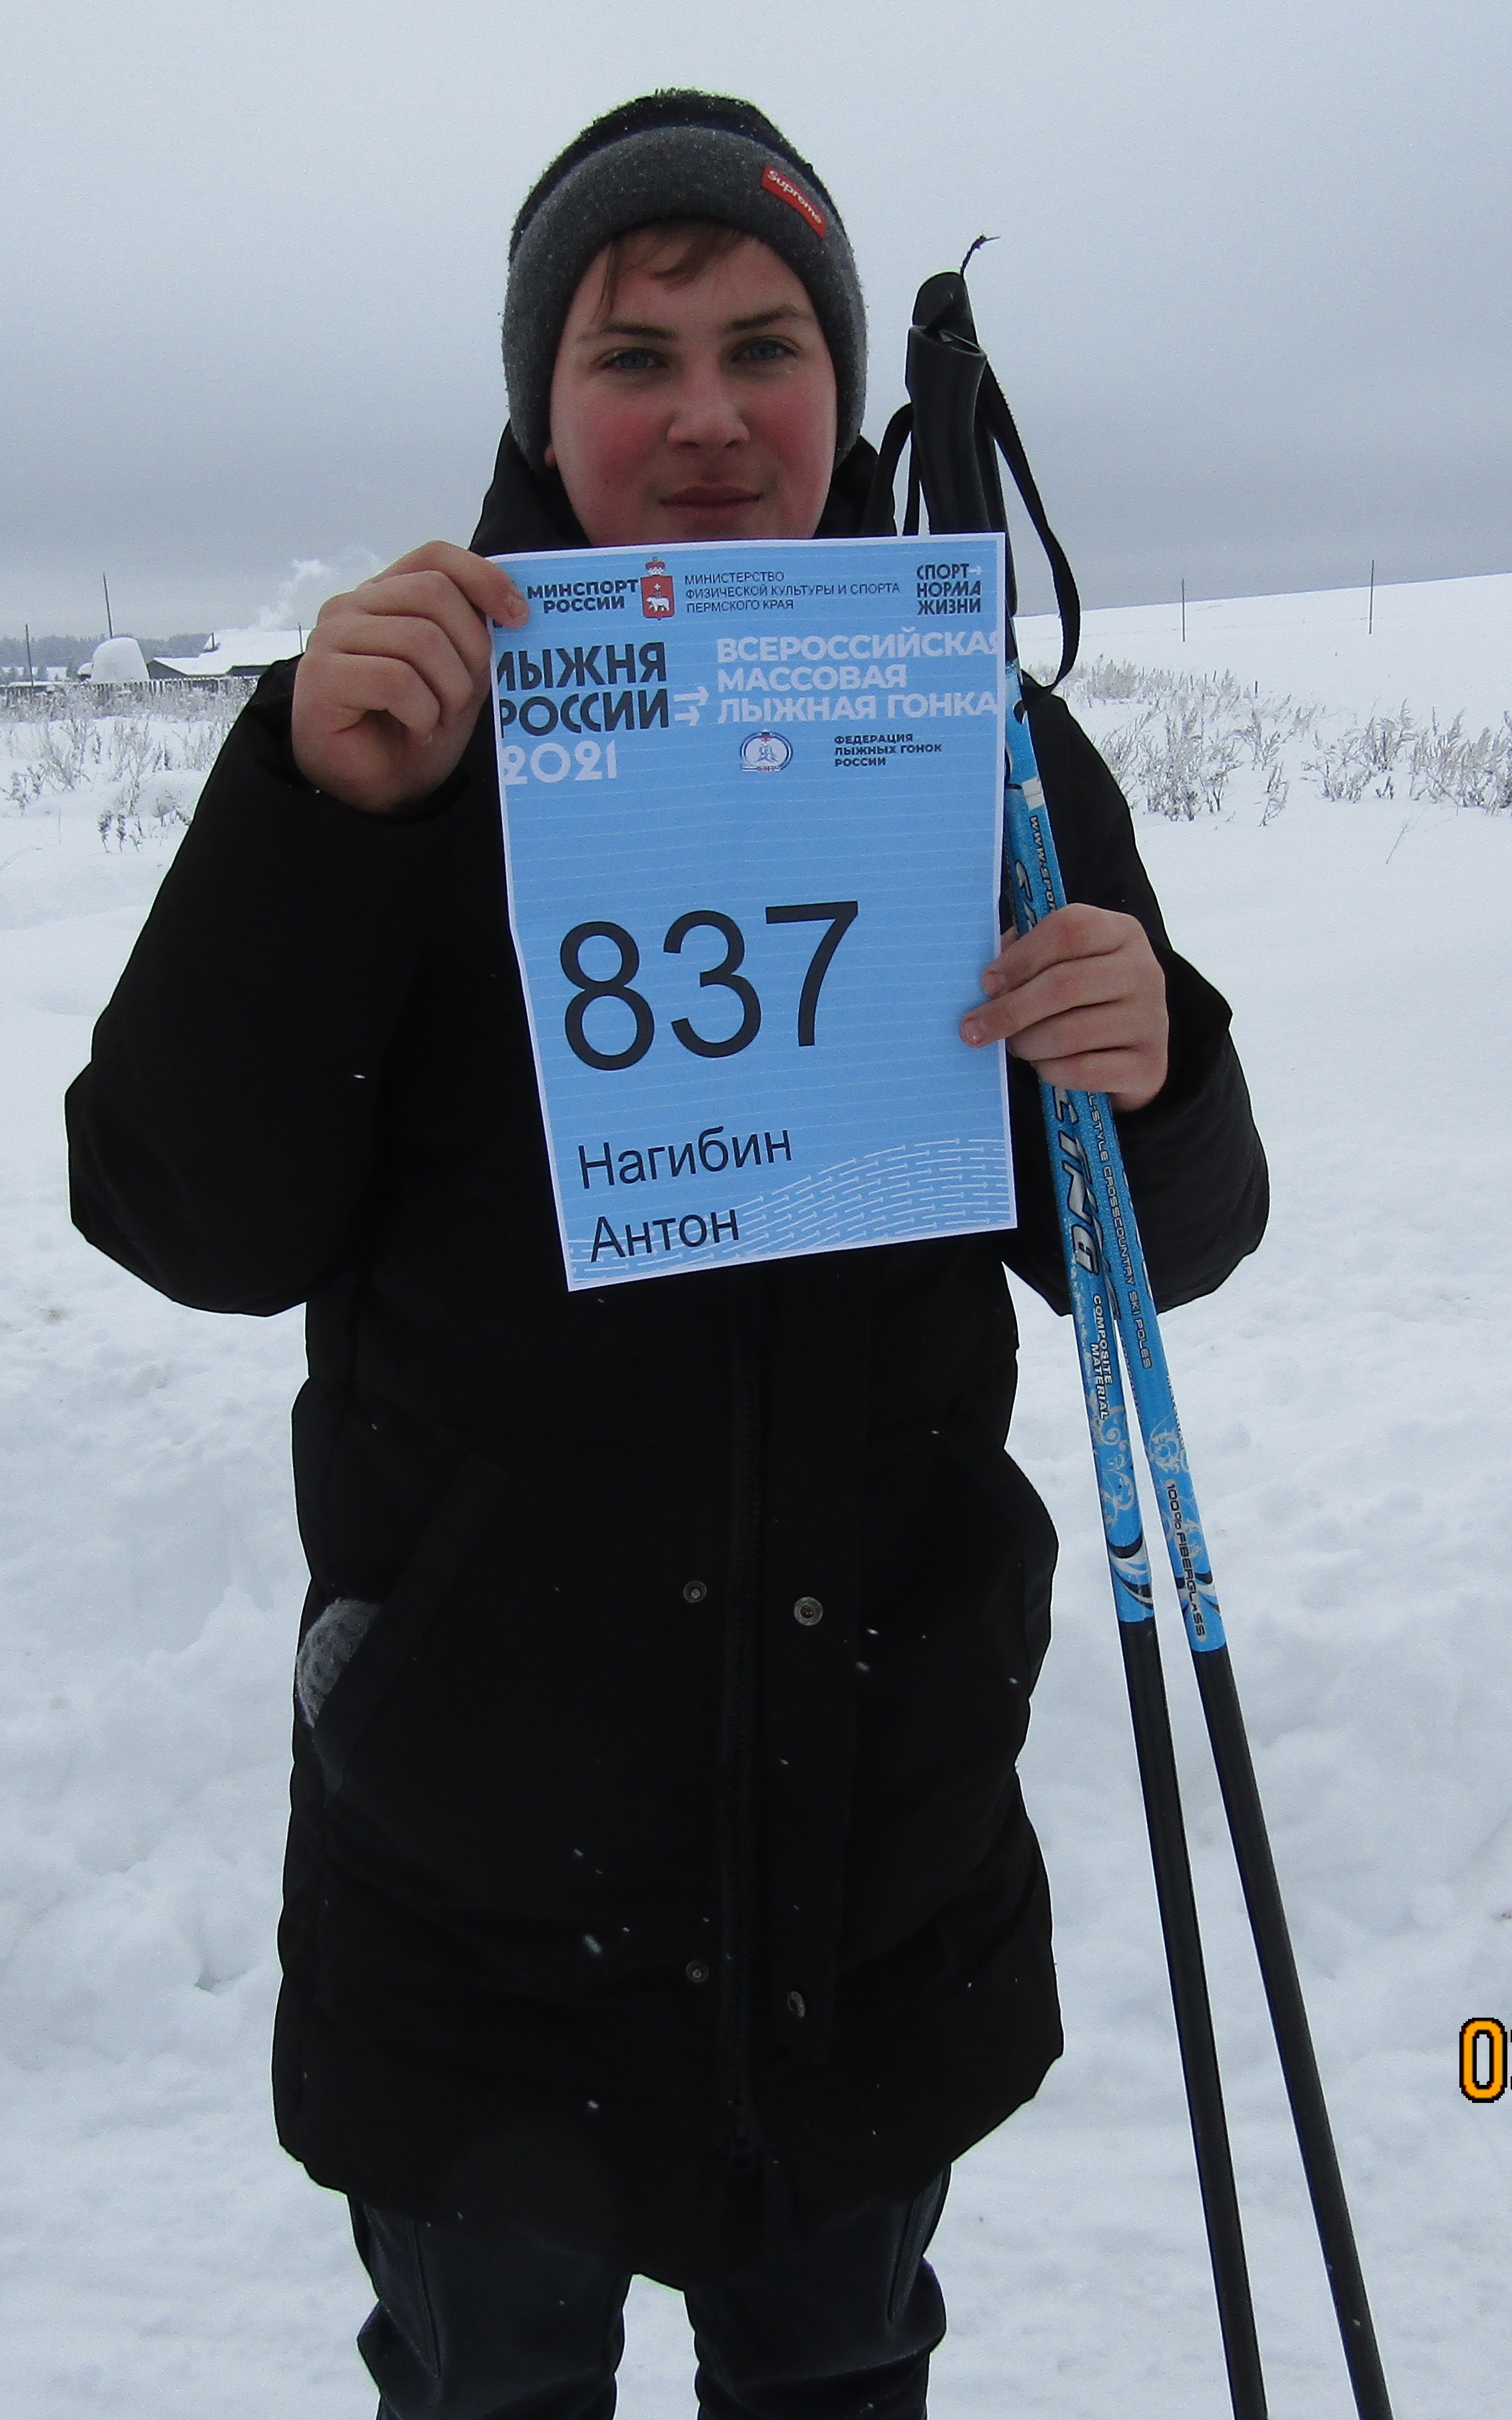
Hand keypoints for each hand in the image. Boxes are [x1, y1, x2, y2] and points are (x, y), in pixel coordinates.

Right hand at [291, 542, 528, 812]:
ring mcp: (331, 638)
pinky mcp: (322, 676)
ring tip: (439, 721)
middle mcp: (352, 606)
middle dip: (469, 650)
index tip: (519, 617)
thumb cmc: (415, 730)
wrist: (379, 792)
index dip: (483, 578)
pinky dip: (422, 714)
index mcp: (384, 595)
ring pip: (419, 638)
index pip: (435, 556)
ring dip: (447, 692)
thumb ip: (474, 634)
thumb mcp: (459, 674)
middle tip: (465, 699)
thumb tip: (513, 606)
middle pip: (434, 593)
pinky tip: (417, 732)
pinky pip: (396, 680)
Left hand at [960, 903, 1169, 1112]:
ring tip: (1017, 1046)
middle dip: (1010, 1010)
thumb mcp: (1063, 963)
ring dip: (1028, 1044)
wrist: (1134, 1050)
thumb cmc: (1084, 998)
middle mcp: (1143, 971)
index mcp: (1121, 933)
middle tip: (976, 1029)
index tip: (987, 983)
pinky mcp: (1148, 1066)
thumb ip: (1028, 954)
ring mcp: (1151, 1020)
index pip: (1069, 929)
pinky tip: (1044, 1066)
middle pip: (1065, 984)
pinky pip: (1082, 1071)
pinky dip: (1051, 1071)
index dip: (1021, 956)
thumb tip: (994, 977)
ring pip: (1069, 1033)